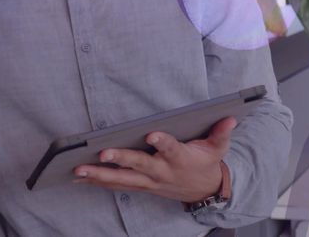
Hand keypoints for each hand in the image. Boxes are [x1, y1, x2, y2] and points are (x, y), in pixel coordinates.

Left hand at [72, 117, 236, 202]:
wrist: (204, 192)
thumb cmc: (206, 164)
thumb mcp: (218, 148)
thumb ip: (221, 133)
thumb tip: (230, 117)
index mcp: (180, 159)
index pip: (171, 149)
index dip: (162, 142)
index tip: (152, 134)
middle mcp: (161, 172)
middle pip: (139, 166)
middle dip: (120, 160)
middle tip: (101, 155)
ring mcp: (149, 182)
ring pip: (122, 179)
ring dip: (99, 175)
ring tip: (78, 169)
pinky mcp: (140, 186)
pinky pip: (116, 185)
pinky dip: (97, 182)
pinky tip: (78, 178)